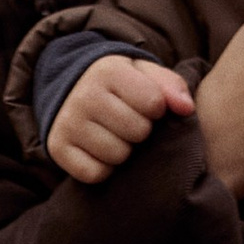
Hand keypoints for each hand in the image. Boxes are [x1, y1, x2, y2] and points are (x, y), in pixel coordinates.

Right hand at [49, 53, 193, 184]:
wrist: (74, 90)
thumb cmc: (121, 86)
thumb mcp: (145, 74)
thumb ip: (172, 86)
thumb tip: (186, 109)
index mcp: (108, 70)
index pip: (154, 104)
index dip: (156, 109)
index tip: (147, 104)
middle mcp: (84, 94)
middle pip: (137, 132)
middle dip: (140, 130)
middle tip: (128, 121)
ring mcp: (68, 122)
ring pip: (118, 155)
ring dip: (123, 150)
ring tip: (115, 134)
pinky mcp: (57, 148)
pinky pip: (95, 174)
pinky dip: (103, 168)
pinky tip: (100, 150)